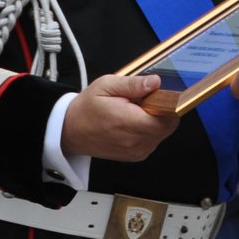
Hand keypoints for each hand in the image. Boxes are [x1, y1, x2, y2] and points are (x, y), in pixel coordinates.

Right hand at [60, 74, 177, 161]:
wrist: (71, 131)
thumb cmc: (87, 107)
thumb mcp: (106, 85)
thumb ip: (132, 84)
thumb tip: (155, 82)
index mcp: (127, 122)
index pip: (166, 117)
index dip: (168, 104)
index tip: (159, 94)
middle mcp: (134, 141)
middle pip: (168, 126)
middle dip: (163, 111)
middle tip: (146, 100)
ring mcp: (136, 152)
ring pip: (163, 133)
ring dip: (157, 120)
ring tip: (137, 111)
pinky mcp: (136, 156)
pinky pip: (154, 140)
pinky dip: (151, 130)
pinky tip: (136, 122)